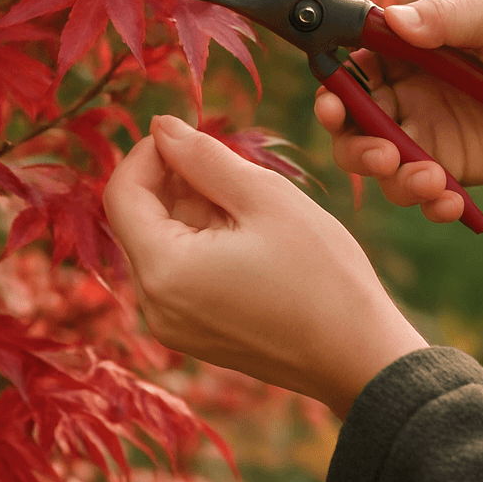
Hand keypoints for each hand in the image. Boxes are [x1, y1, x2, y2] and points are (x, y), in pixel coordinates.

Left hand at [103, 115, 428, 420]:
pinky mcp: (195, 334)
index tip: (193, 136)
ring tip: (253, 207)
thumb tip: (160, 125)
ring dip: (195, 209)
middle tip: (237, 169)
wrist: (361, 356)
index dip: (149, 153)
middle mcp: (155, 306)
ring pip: (162, 242)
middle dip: (178, 180)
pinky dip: (204, 241)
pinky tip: (252, 237)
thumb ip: (203, 156)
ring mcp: (174, 326)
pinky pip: (180, 272)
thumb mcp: (263, 196)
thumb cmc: (321, 272)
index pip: (122, 193)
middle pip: (140, 219)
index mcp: (164, 271)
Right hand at [315, 0, 482, 221]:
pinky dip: (426, 203)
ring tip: (432, 180)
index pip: (351, 67)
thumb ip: (447, 16)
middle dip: (354, 144)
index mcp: (407, 49)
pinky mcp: (450, 170)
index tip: (333, 104)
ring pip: (378, 163)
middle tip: (382, 154)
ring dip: (391, 178)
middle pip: (351, 122)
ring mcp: (425, 134)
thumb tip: (393, 20)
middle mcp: (406, 91)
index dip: (333, 87)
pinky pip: (418, 192)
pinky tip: (451, 201)